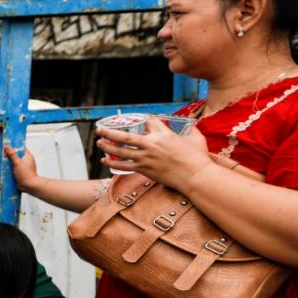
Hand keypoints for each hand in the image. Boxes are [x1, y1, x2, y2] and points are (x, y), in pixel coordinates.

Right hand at [2, 145, 39, 192]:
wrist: (29, 185)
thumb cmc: (26, 175)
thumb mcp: (17, 163)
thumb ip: (12, 154)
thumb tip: (7, 147)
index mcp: (27, 156)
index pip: (21, 148)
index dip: (14, 146)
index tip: (7, 145)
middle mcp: (26, 160)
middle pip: (16, 154)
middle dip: (10, 155)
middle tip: (4, 154)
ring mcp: (23, 166)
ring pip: (15, 161)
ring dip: (9, 162)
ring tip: (4, 162)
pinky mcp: (21, 172)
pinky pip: (14, 167)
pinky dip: (10, 168)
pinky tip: (6, 169)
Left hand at [97, 117, 211, 187]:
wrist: (195, 176)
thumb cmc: (198, 158)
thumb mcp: (196, 138)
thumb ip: (191, 130)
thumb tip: (192, 125)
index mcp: (164, 134)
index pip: (149, 121)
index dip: (146, 120)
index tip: (144, 121)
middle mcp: (151, 145)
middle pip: (125, 137)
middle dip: (110, 132)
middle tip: (100, 130)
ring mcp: (146, 158)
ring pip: (121, 151)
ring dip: (107, 147)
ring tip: (98, 143)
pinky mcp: (145, 169)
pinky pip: (124, 166)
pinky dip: (113, 163)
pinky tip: (105, 161)